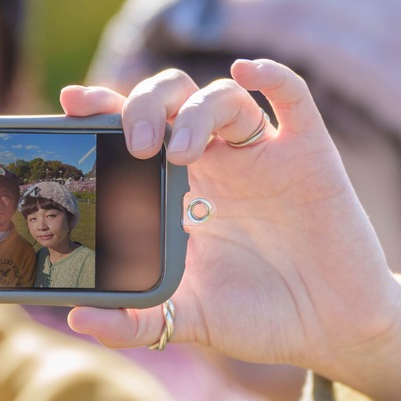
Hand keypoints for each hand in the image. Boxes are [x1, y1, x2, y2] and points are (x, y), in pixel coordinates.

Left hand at [63, 60, 400, 400]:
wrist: (329, 331)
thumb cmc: (257, 317)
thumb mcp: (187, 320)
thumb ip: (134, 323)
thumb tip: (77, 319)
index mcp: (178, 190)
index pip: (132, 131)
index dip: (103, 107)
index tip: (71, 101)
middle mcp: (215, 163)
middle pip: (170, 100)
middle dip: (143, 105)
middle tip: (133, 145)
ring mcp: (262, 156)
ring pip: (222, 97)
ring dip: (195, 112)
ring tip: (179, 153)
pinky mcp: (310, 156)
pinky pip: (293, 98)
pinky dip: (272, 75)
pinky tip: (250, 69)